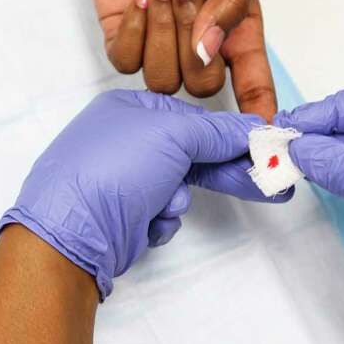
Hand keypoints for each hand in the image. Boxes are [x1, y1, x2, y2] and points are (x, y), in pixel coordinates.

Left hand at [0, 90, 285, 297]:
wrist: (70, 232)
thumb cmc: (116, 169)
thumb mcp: (172, 136)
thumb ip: (216, 132)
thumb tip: (254, 128)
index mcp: (127, 110)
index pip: (190, 118)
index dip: (226, 135)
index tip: (262, 150)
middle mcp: (121, 141)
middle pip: (187, 154)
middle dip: (222, 171)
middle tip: (272, 186)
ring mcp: (120, 180)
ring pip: (176, 188)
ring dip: (176, 200)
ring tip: (163, 207)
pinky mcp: (120, 215)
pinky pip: (160, 214)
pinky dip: (159, 220)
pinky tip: (146, 223)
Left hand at [87, 0, 271, 111]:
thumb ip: (232, 2)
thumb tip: (211, 52)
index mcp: (237, 29)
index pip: (252, 85)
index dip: (258, 113)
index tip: (263, 132)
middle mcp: (199, 46)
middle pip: (201, 88)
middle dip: (193, 37)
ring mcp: (159, 45)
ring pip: (162, 80)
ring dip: (163, 31)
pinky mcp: (123, 37)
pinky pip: (127, 62)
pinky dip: (135, 30)